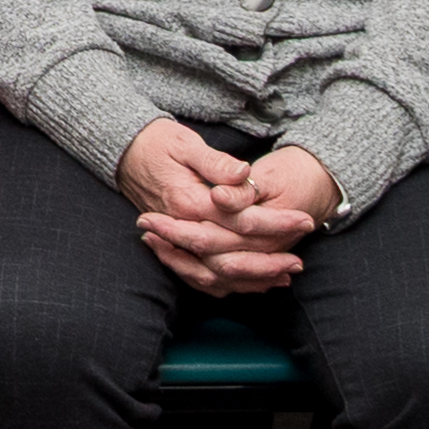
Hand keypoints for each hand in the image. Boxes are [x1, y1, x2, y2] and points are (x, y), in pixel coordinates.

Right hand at [119, 116, 309, 294]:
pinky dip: (228, 284)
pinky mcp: (173, 247)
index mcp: (188, 202)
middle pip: (229, 258)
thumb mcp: (187, 144)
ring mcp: (174, 241)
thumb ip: (216, 163)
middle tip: (299, 262)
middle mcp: (181, 227)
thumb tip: (243, 173)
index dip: (275, 223)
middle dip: (267, 262)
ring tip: (283, 277)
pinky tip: (252, 283)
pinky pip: (201, 277)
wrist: (124, 152)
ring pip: (216, 275)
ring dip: (250, 279)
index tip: (305, 220)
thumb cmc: (158, 144)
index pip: (240, 221)